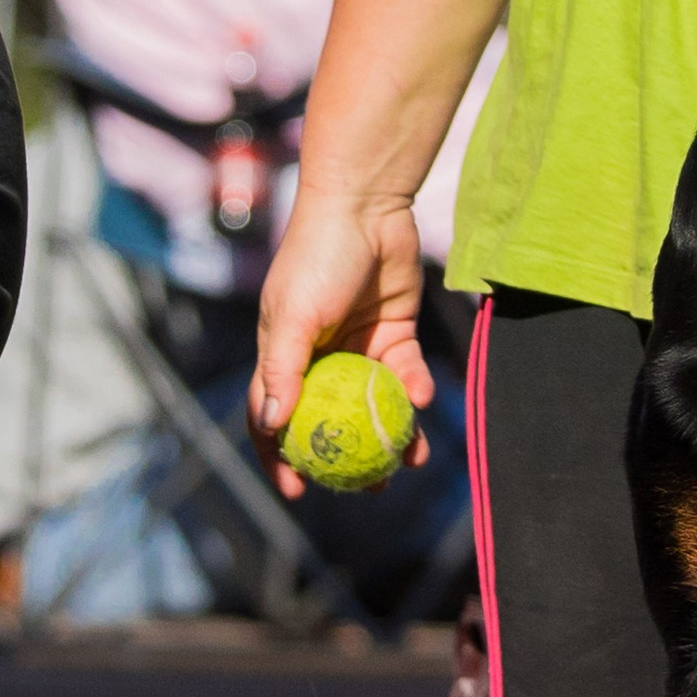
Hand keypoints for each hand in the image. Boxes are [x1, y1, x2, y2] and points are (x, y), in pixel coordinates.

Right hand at [250, 191, 432, 496]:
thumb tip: (272, 425)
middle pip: (331, 418)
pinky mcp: (395, 330)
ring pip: (373, 402)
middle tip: (371, 486)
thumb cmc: (317, 257)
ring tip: (410, 460)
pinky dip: (415, 388)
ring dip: (392, 432)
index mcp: (283, 354)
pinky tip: (424, 397)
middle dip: (349, 456)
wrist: (366, 205)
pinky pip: (405, 371)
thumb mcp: (294, 315)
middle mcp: (319, 355)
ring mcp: (358, 345)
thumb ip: (283, 368)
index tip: (298, 491)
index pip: (274, 415)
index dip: (280, 456)